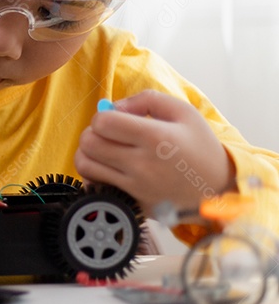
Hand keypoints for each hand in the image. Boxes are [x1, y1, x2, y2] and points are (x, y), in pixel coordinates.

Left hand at [74, 89, 235, 213]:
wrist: (218, 190)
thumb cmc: (200, 147)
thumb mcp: (183, 112)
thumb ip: (146, 99)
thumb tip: (112, 106)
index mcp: (155, 138)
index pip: (102, 123)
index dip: (102, 117)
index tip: (115, 120)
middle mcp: (142, 165)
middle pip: (88, 143)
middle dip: (91, 133)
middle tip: (107, 135)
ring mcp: (135, 188)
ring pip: (84, 165)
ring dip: (88, 154)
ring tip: (105, 151)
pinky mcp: (132, 204)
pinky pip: (95, 187)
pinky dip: (94, 176)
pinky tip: (109, 171)